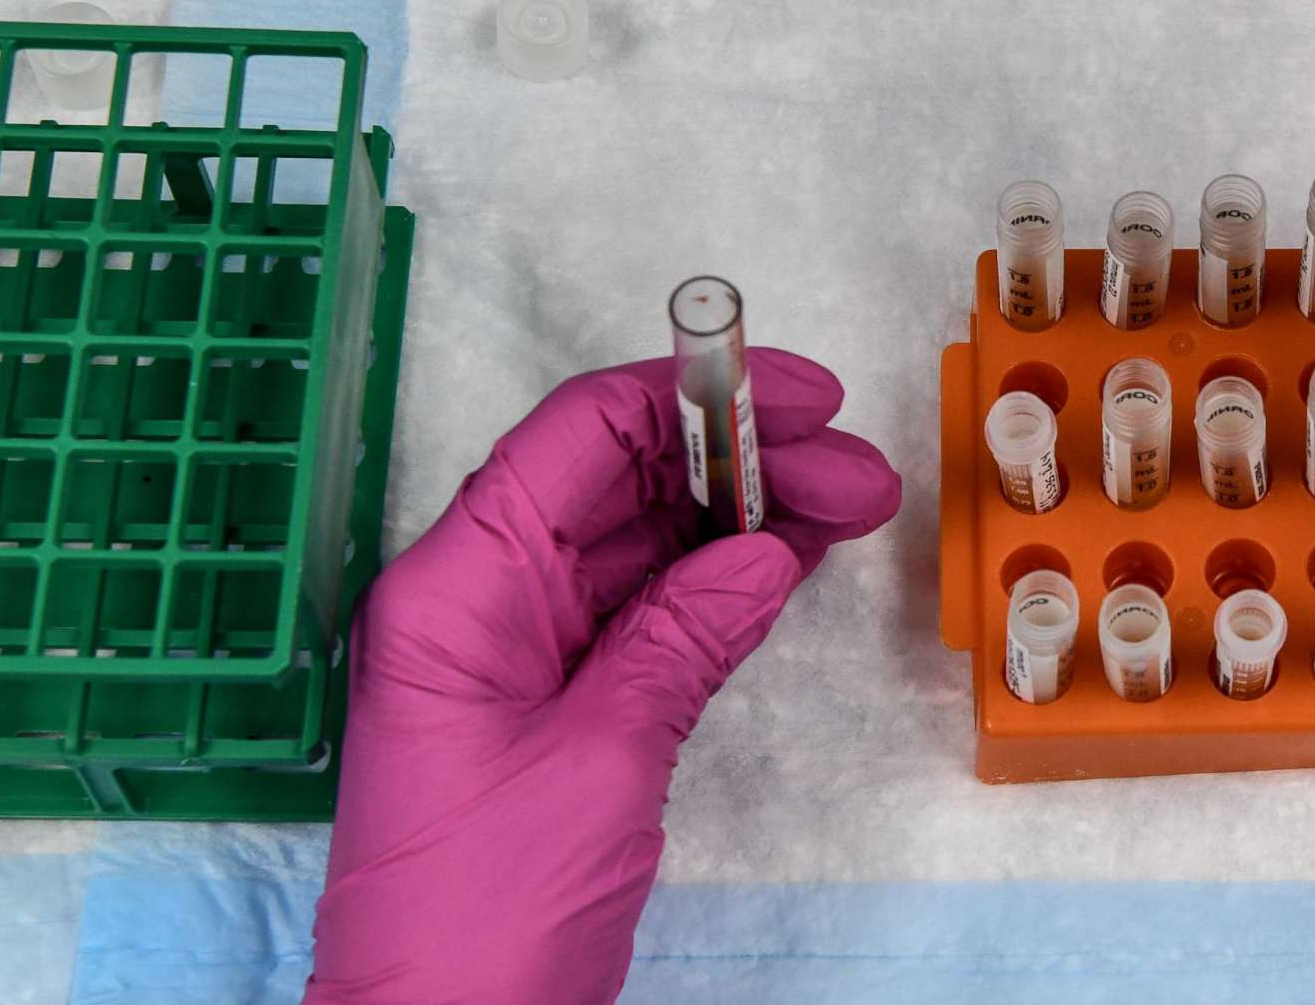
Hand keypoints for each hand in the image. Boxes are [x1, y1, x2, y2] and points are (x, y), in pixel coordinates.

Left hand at [305, 352, 900, 1004]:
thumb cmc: (480, 917)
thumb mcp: (600, 763)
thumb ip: (681, 639)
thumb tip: (765, 551)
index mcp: (455, 588)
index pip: (580, 436)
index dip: (695, 396)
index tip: (802, 397)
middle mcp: (475, 599)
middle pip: (616, 479)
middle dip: (742, 462)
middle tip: (859, 476)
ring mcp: (511, 651)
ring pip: (636, 539)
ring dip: (741, 516)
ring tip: (851, 509)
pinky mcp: (548, 704)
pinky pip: (637, 608)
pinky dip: (714, 581)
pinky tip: (789, 562)